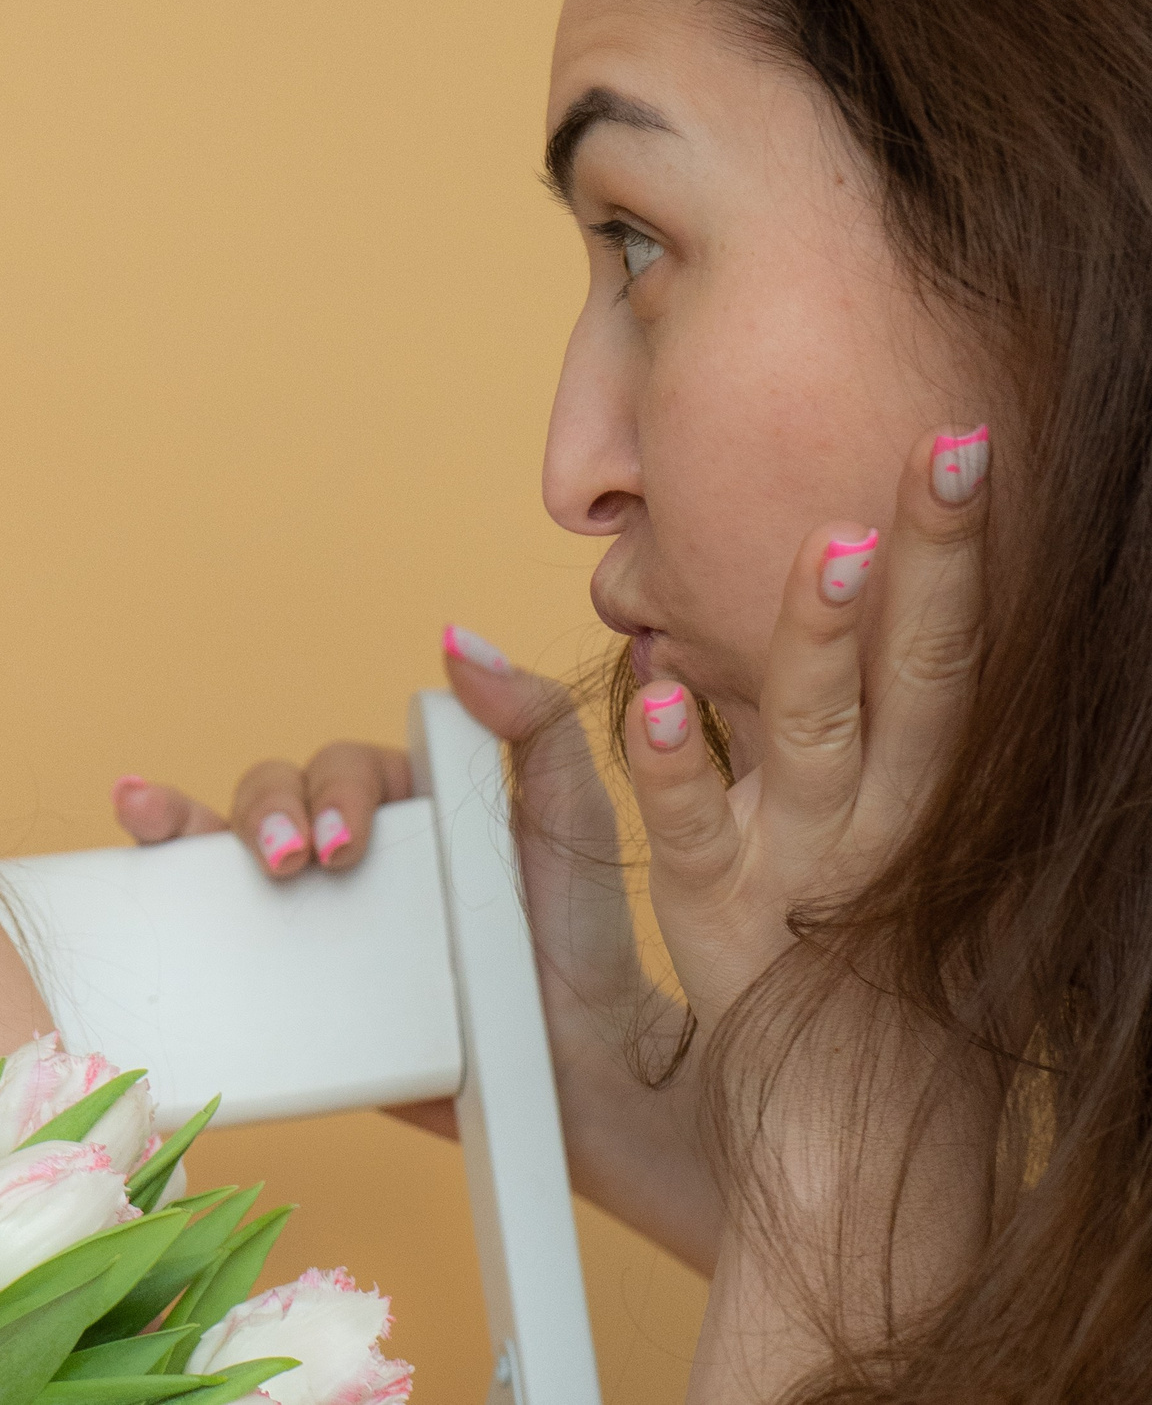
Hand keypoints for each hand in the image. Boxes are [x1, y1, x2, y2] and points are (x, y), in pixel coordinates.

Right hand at [114, 629, 718, 1266]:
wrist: (578, 1071)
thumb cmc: (579, 939)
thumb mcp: (572, 814)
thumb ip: (533, 721)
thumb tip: (458, 642)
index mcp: (405, 807)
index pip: (337, 768)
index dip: (326, 791)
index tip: (345, 845)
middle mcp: (349, 856)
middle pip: (270, 800)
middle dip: (264, 817)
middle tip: (295, 867)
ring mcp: (318, 921)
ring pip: (223, 852)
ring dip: (183, 829)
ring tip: (165, 832)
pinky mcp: (296, 994)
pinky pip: (218, 942)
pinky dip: (160, 893)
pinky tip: (132, 864)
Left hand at [624, 426, 986, 1024]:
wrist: (850, 1175)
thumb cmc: (841, 1015)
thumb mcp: (802, 856)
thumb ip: (753, 748)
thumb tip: (687, 651)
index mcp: (918, 803)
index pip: (946, 660)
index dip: (956, 557)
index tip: (959, 452)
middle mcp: (885, 829)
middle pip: (924, 673)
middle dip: (938, 555)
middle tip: (953, 443)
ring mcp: (812, 875)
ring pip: (822, 735)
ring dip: (821, 639)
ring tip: (831, 547)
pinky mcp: (730, 925)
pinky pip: (702, 834)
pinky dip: (679, 766)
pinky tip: (658, 699)